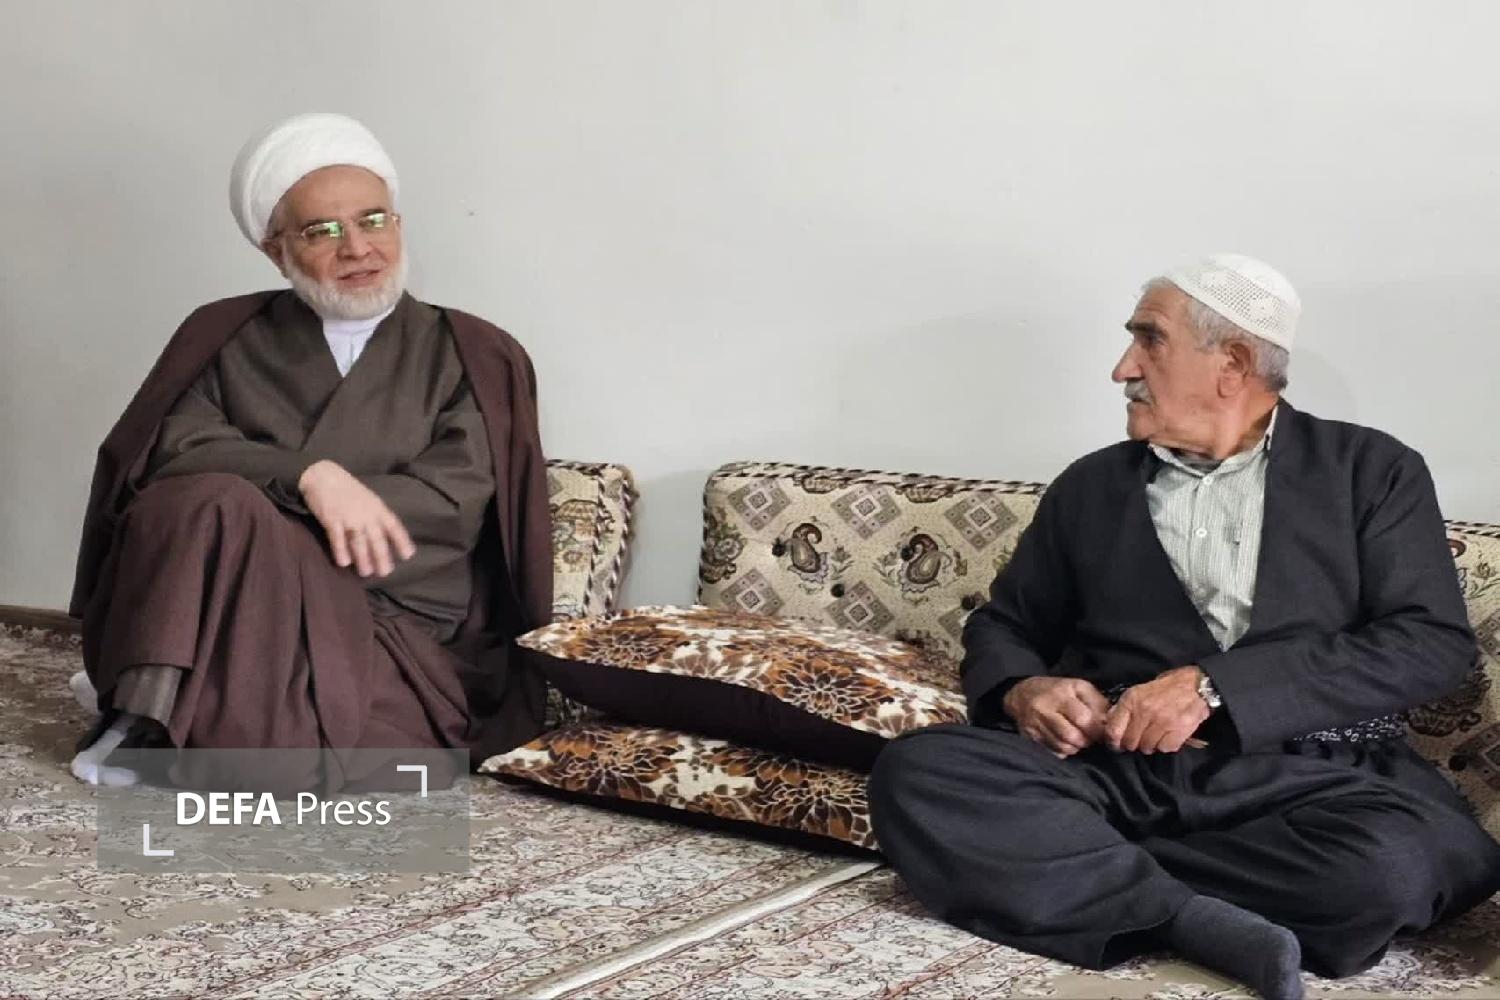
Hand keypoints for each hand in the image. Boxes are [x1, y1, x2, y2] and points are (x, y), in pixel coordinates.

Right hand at [297, 460, 414, 577]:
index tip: (408, 555)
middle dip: (382, 556)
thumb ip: (377, 517)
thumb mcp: (369, 500)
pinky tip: (344, 563)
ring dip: (363, 558)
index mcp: (378, 508)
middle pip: (377, 538)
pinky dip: (341, 551)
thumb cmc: (348, 490)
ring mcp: (349, 517)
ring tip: (366, 573)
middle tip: (385, 573)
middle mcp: (367, 514)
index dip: (401, 541)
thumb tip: (384, 537)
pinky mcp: (332, 519)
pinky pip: (338, 538)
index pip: (394, 526)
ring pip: (359, 541)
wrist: (324, 476)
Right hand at [1002, 677, 1110, 757]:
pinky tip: (1065, 742)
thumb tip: (1108, 722)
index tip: (1101, 731)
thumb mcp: (1077, 687)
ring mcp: (1035, 725)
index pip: (1083, 718)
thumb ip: (1096, 702)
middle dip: (1087, 740)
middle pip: (1072, 736)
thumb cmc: (1055, 690)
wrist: (1021, 694)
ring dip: (1076, 747)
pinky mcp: (1030, 737)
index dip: (1096, 729)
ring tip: (1078, 739)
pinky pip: (1053, 752)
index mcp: (1060, 694)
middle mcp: (1045, 709)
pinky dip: (1064, 751)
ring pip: (1063, 747)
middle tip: (1090, 737)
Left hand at [1104, 665, 1210, 754]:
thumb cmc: (1166, 688)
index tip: (1117, 745)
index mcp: (1131, 700)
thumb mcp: (1139, 691)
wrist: (1195, 686)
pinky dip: (1166, 745)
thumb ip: (1124, 707)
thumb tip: (1110, 722)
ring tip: (1156, 735)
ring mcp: (1162, 722)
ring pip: (1147, 747)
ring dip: (1150, 745)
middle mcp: (1145, 711)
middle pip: (1130, 743)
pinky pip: (1164, 748)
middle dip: (1133, 743)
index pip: (1113, 730)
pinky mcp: (1178, 730)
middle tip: (1140, 738)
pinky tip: (1168, 736)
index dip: (1113, 742)